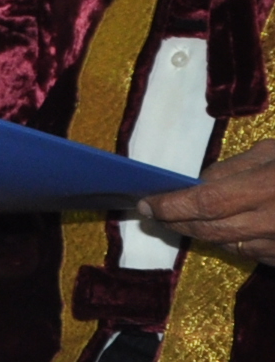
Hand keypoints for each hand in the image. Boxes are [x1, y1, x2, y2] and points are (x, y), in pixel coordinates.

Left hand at [143, 141, 274, 262]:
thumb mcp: (271, 154)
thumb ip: (232, 169)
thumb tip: (196, 185)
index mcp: (266, 188)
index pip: (207, 203)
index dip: (172, 205)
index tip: (146, 204)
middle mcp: (273, 223)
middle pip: (211, 230)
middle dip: (176, 222)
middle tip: (152, 214)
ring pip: (228, 246)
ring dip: (201, 234)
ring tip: (179, 220)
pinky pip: (250, 255)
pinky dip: (231, 243)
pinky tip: (222, 229)